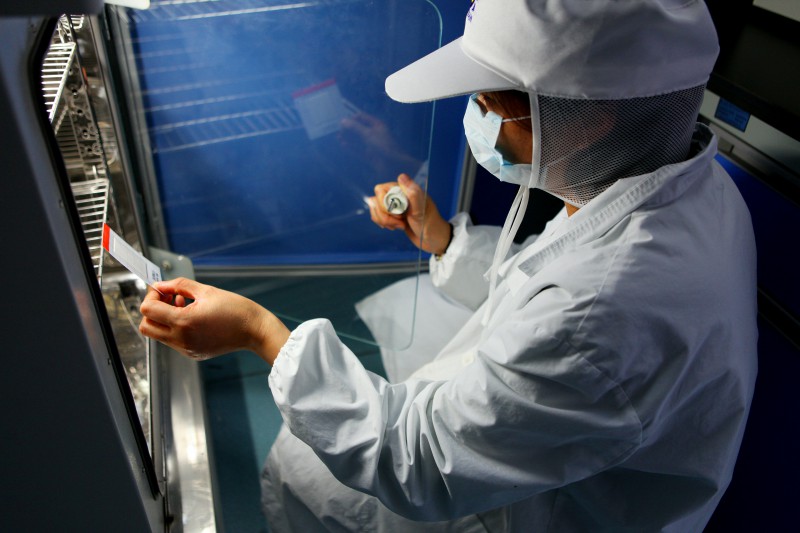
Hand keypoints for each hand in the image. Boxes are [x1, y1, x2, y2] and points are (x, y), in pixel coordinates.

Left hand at [139, 277, 289, 364]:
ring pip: (158, 335)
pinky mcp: (192, 353)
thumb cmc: (235, 309)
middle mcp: (182, 339)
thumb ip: (178, 286)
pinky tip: (191, 317)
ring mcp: (186, 349)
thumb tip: (160, 286)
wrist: (254, 330)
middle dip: (152, 310)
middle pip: (146, 327)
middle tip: (167, 298)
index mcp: (184, 322)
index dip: (151, 296)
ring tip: (183, 305)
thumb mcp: (206, 290)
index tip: (162, 290)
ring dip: (163, 319)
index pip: (148, 310)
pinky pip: (173, 341)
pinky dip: (175, 327)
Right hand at [368, 174, 451, 254]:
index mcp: (405, 190)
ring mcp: (393, 206)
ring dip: (384, 220)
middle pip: (376, 200)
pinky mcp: (391, 216)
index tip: (399, 213)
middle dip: (384, 214)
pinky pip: (377, 216)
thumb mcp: (421, 210)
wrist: (432, 240)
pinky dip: (383, 223)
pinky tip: (396, 227)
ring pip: (375, 209)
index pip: (381, 190)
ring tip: (400, 226)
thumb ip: (412, 193)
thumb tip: (402, 177)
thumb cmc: (430, 224)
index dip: (385, 203)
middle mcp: (397, 195)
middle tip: (400, 220)